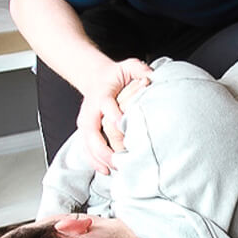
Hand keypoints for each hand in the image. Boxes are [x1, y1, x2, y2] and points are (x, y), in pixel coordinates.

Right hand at [78, 59, 152, 174]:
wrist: (95, 78)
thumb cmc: (115, 75)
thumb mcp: (128, 66)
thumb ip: (139, 69)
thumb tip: (151, 77)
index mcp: (101, 96)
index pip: (106, 106)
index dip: (113, 115)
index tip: (122, 126)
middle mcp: (90, 112)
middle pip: (92, 132)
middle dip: (104, 148)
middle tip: (120, 160)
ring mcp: (86, 123)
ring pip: (88, 144)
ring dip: (100, 158)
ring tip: (114, 170)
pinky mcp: (86, 132)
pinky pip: (87, 150)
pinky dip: (94, 161)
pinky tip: (105, 171)